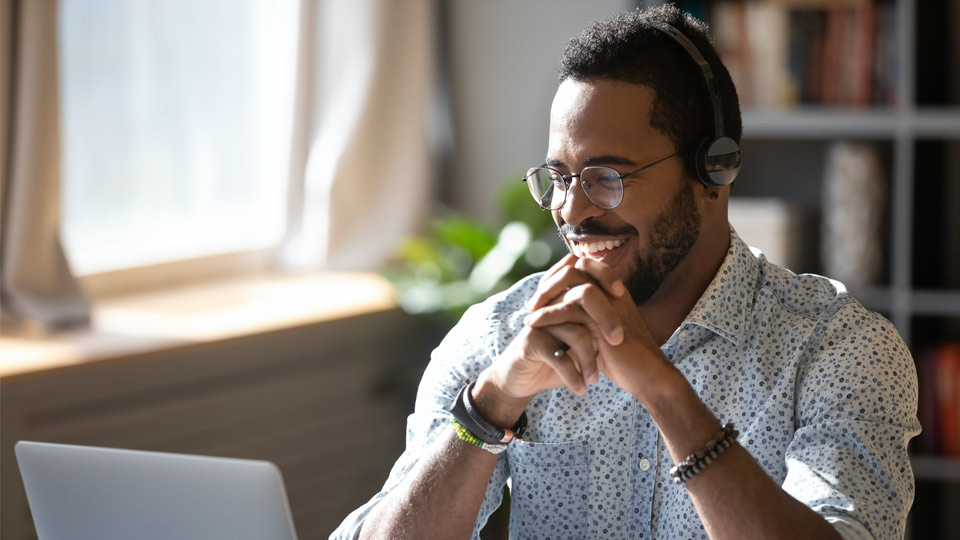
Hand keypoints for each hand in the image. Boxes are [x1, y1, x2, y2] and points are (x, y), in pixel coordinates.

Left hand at [523, 255, 672, 400]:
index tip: (542, 294)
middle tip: (533, 302)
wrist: (647, 377)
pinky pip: (570, 307)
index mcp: (614, 291)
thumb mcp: (602, 332)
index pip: (583, 265)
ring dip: (546, 294)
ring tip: (529, 312)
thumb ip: (587, 317)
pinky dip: (548, 314)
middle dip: (550, 281)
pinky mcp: (604, 320)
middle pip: (576, 266)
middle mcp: (613, 291)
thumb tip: (562, 310)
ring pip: (572, 281)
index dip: (559, 275)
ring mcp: (610, 302)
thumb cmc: (625, 359)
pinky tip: (533, 324)